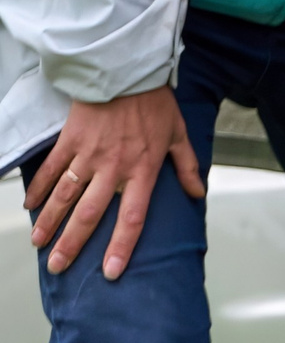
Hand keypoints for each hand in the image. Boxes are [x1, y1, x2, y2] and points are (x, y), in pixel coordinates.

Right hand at [24, 87, 203, 280]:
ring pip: (65, 196)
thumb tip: (197, 194)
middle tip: (58, 266)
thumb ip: (187, 167)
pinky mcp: (70, 141)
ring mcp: (88, 155)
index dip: (120, 247)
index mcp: (142, 172)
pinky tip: (30, 207)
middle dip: (72, 244)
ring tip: (38, 244)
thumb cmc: (154, 103)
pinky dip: (40, 188)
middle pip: (90, 214)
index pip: (132, 219)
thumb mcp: (179, 135)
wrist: (125, 71)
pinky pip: (51, 169)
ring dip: (50, 222)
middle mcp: (113, 169)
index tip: (110, 271)